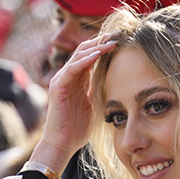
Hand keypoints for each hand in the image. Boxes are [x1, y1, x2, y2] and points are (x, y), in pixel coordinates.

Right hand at [30, 34, 117, 173]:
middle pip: (84, 51)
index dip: (105, 48)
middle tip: (118, 34)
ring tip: (110, 41)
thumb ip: (99, 91)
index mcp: (78, 81)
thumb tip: (116, 82)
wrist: (63, 144)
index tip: (122, 41)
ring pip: (78, 56)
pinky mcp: (57, 87)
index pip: (91, 57)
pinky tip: (97, 55)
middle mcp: (68, 77)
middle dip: (101, 42)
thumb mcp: (94, 105)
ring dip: (95, 48)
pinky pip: (71, 69)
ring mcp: (61, 80)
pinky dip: (84, 61)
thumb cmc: (78, 129)